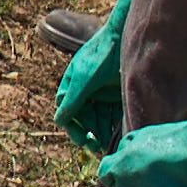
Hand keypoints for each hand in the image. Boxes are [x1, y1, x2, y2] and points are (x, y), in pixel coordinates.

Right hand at [52, 17, 126, 143]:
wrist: (127, 38)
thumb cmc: (102, 56)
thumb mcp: (84, 80)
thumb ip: (72, 101)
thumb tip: (58, 121)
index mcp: (73, 84)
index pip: (68, 110)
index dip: (73, 126)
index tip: (82, 140)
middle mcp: (86, 89)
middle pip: (84, 117)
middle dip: (89, 132)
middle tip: (96, 147)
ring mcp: (102, 92)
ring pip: (99, 117)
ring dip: (101, 131)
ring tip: (106, 145)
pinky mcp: (118, 94)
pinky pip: (113, 114)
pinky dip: (113, 125)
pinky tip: (116, 135)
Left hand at [92, 104, 186, 186]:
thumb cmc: (172, 140)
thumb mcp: (141, 135)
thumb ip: (124, 148)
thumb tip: (118, 157)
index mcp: (118, 165)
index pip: (105, 175)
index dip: (116, 172)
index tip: (127, 169)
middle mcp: (126, 185)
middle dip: (129, 185)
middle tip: (149, 176)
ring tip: (163, 184)